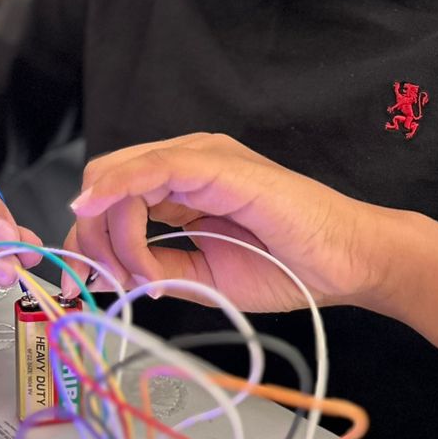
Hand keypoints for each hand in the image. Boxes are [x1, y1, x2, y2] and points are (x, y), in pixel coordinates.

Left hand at [63, 132, 394, 313]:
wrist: (346, 263)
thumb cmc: (289, 266)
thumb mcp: (204, 278)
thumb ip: (157, 271)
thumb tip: (110, 276)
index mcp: (182, 185)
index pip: (112, 194)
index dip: (91, 236)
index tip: (95, 281)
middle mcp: (187, 162)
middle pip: (105, 181)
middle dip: (92, 233)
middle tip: (109, 280)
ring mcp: (203, 157)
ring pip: (120, 175)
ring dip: (110, 229)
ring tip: (139, 274)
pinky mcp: (220, 164)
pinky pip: (155, 166)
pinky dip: (121, 188)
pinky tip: (105, 212)